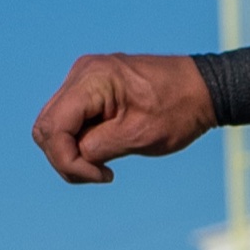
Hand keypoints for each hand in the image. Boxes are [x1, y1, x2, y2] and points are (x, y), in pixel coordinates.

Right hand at [32, 53, 215, 188]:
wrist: (203, 88)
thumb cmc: (178, 109)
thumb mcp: (139, 136)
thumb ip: (98, 148)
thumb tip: (73, 158)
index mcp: (92, 80)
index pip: (54, 128)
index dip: (67, 160)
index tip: (100, 176)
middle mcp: (81, 74)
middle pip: (46, 126)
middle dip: (65, 158)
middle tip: (99, 174)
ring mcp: (84, 78)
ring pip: (54, 124)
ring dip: (71, 152)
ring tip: (103, 166)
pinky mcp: (91, 87)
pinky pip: (70, 118)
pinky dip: (79, 140)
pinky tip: (104, 151)